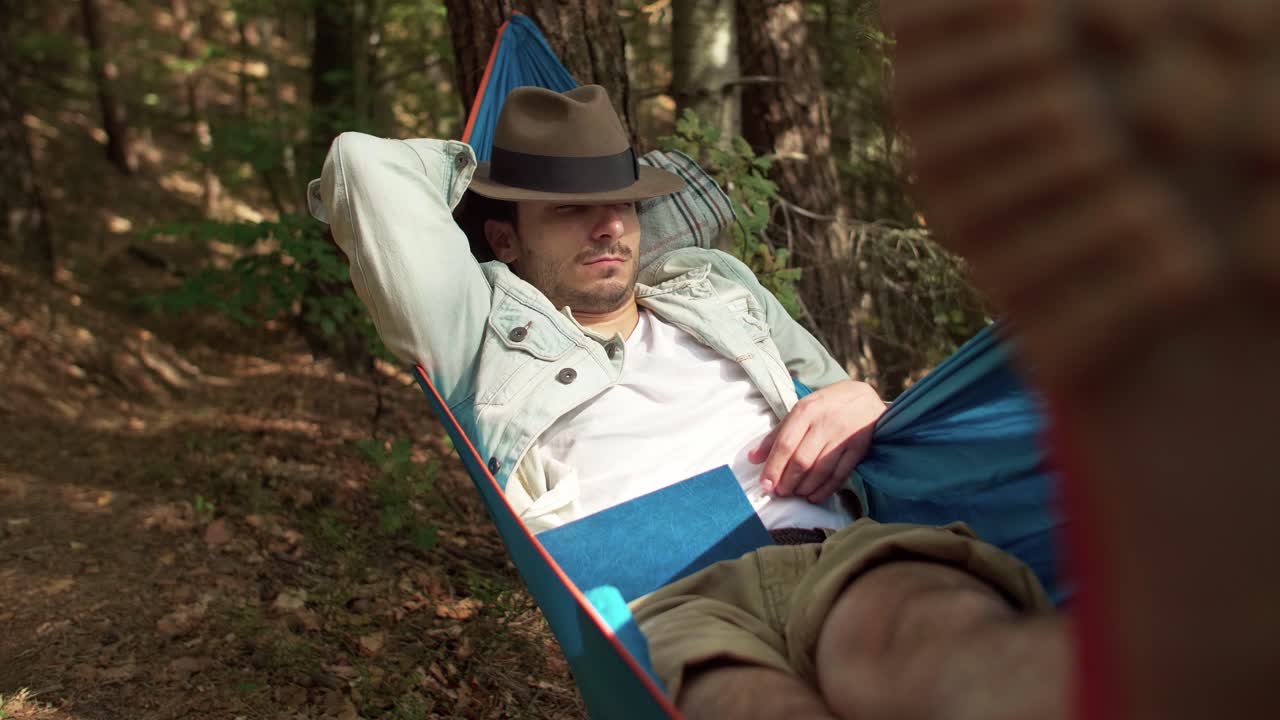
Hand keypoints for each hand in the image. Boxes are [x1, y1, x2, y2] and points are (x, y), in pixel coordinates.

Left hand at [747, 380, 885, 503]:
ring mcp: (843, 436)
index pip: (785, 444)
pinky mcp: (859, 448)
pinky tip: (814, 496)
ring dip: (804, 488)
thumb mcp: (801, 410)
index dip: (773, 468)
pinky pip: (839, 474)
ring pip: (820, 470)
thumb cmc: (827, 406)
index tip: (765, 485)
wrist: (866, 398)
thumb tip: (753, 458)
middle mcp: (824, 422)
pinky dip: (825, 490)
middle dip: (787, 481)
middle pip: (801, 460)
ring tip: (795, 494)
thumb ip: (776, 434)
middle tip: (780, 492)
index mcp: (806, 410)